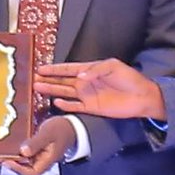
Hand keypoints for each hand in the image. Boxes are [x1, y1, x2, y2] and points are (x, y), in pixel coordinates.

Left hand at [0, 116, 79, 174]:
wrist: (70, 125)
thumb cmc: (61, 129)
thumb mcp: (48, 133)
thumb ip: (36, 143)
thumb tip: (23, 152)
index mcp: (47, 161)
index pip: (31, 173)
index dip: (18, 170)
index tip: (7, 160)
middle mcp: (42, 162)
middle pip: (25, 170)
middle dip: (13, 164)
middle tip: (2, 155)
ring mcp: (39, 157)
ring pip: (24, 163)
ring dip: (14, 157)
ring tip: (5, 150)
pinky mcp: (37, 151)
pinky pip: (25, 155)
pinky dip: (18, 151)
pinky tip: (12, 145)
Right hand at [41, 59, 165, 122]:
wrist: (142, 97)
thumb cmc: (129, 78)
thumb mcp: (113, 67)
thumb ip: (95, 70)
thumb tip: (79, 76)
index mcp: (90, 70)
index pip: (68, 69)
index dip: (55, 69)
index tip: (41, 68)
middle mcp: (85, 82)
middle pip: (62, 81)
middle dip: (49, 80)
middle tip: (33, 79)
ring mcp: (87, 96)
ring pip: (65, 93)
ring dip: (52, 91)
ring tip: (38, 88)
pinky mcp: (91, 108)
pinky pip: (75, 107)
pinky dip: (65, 105)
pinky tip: (55, 103)